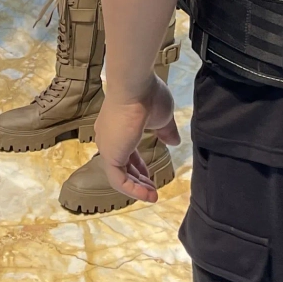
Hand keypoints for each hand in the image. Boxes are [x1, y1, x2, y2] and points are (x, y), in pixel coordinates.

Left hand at [94, 78, 179, 204]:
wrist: (135, 86)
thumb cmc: (148, 96)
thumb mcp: (162, 117)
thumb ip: (167, 131)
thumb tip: (174, 142)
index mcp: (117, 128)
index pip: (126, 152)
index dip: (138, 166)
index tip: (150, 175)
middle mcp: (109, 137)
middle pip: (122, 165)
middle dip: (138, 179)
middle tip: (153, 189)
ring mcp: (108, 146)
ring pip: (119, 175)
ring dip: (137, 187)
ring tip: (153, 195)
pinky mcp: (110, 155)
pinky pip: (118, 180)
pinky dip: (132, 190)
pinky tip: (148, 194)